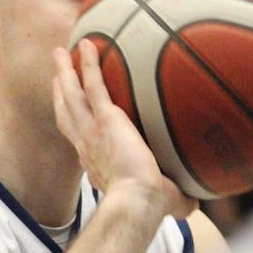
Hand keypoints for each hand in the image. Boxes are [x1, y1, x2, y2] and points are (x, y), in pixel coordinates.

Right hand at [53, 39, 196, 220]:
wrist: (137, 202)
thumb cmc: (149, 207)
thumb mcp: (162, 202)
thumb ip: (177, 201)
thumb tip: (195, 205)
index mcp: (95, 162)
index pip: (80, 139)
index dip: (74, 124)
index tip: (73, 113)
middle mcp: (87, 145)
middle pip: (67, 112)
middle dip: (60, 92)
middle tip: (57, 74)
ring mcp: (92, 130)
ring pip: (72, 94)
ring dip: (65, 72)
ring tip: (59, 52)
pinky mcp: (106, 118)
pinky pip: (93, 84)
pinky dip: (88, 64)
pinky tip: (87, 45)